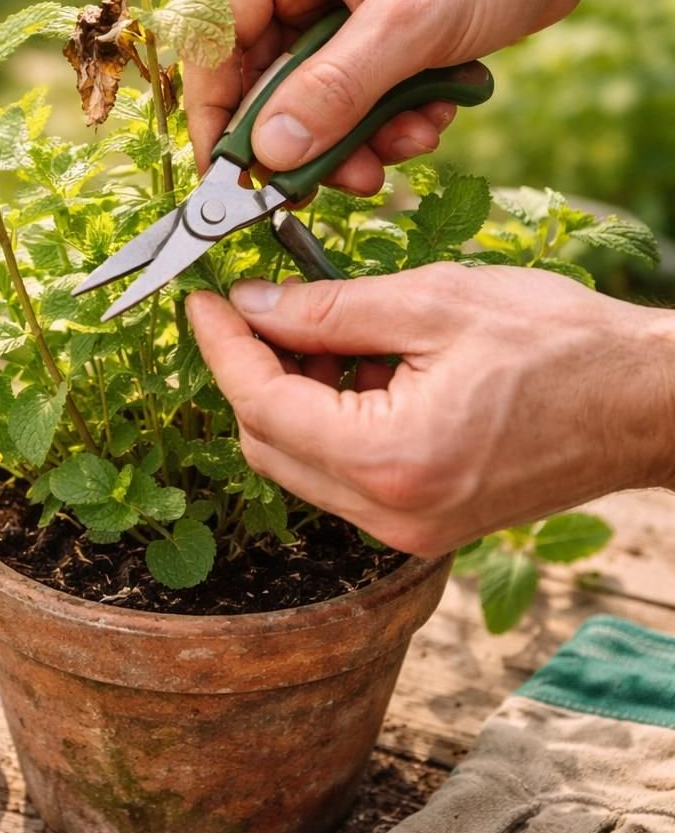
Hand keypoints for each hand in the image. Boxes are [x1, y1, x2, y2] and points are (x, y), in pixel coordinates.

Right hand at [185, 0, 582, 192]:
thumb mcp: (414, 21)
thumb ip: (336, 90)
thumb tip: (269, 153)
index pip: (214, 36)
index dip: (216, 112)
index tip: (233, 180)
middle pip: (265, 76)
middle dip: (312, 135)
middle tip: (352, 179)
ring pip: (314, 93)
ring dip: (359, 132)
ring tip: (414, 138)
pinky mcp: (370, 21)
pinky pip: (355, 88)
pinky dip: (388, 115)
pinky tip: (432, 115)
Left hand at [185, 267, 674, 554]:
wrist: (645, 405)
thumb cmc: (561, 346)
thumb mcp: (436, 303)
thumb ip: (329, 310)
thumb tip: (252, 305)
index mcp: (390, 459)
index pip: (262, 406)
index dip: (221, 348)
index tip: (202, 302)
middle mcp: (389, 514)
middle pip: (268, 446)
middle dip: (252, 374)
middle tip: (261, 308)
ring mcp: (406, 530)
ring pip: (300, 466)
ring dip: (292, 399)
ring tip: (329, 333)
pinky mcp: (423, 526)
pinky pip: (343, 477)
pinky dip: (331, 425)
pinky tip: (362, 372)